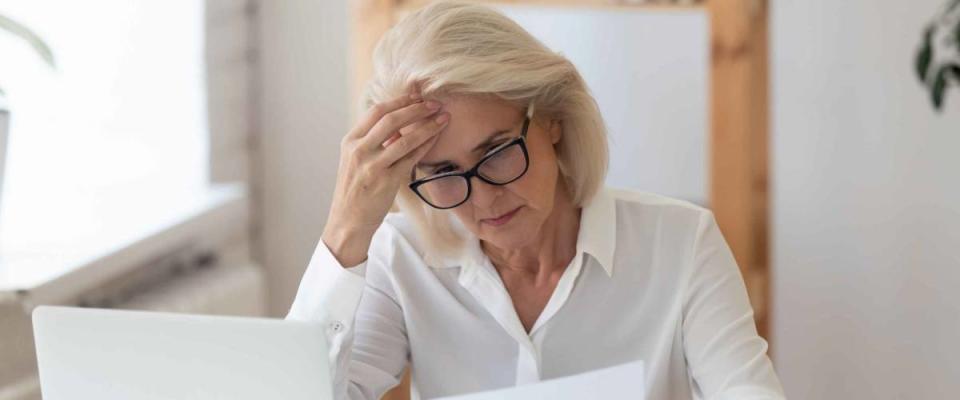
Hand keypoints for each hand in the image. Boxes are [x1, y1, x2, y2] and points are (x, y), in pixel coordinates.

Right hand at [322, 93, 448, 266]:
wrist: (347, 221)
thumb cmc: (355, 189)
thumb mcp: (355, 160)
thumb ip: (373, 140)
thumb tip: (400, 121)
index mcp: (350, 141)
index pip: (376, 111)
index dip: (399, 101)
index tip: (417, 95)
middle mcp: (359, 150)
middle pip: (391, 120)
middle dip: (417, 108)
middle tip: (435, 103)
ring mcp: (372, 166)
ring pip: (405, 138)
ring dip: (427, 125)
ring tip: (443, 118)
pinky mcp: (386, 181)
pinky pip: (411, 158)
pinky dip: (426, 145)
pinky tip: (436, 138)